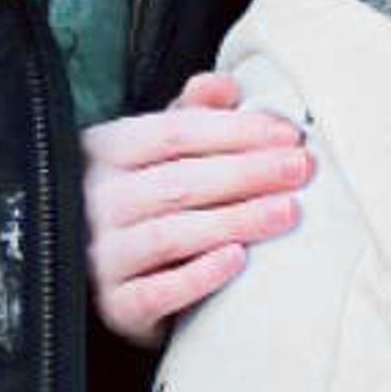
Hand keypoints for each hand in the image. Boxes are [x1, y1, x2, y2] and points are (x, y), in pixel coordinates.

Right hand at [80, 72, 310, 347]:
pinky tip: (238, 260)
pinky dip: (198, 276)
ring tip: (286, 212)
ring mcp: (102, 256)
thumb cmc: (135, 204)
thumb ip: (188, 115)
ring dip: (235, 220)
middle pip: (179, 181)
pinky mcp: (113, 306)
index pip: (173, 133)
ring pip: (171, 234)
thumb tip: (226, 85)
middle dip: (247, 173)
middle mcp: (96, 201)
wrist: (89, 278)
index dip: (235, 132)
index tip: (287, 135)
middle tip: (300, 170)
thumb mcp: (150, 152)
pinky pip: (156, 292)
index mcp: (104, 152)